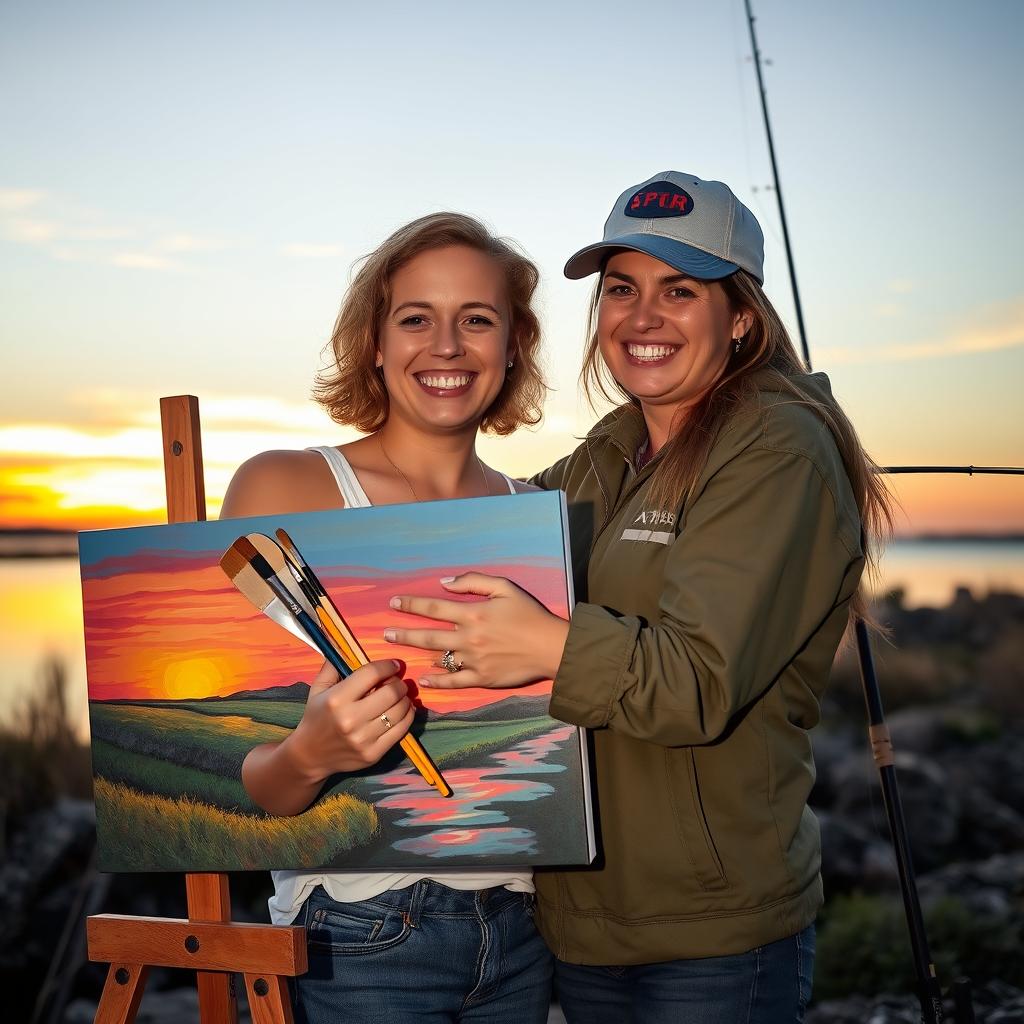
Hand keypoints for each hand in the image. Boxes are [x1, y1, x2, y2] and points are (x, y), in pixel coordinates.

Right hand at [285, 658, 414, 779]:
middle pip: (391, 692)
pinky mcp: (374, 754)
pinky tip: (404, 710)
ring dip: (405, 699)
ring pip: (400, 711)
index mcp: (337, 699)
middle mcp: (350, 719)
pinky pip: (402, 730)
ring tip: (400, 696)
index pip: (371, 674)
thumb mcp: (318, 688)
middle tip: (397, 682)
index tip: (393, 665)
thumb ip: (333, 665)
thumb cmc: (316, 716)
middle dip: (398, 683)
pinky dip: (408, 716)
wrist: (310, 755)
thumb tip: (345, 643)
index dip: (387, 666)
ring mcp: (363, 739)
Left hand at [384, 573, 569, 688]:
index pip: (433, 608)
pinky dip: (436, 681)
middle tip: (385, 633)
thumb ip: (473, 582)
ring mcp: (474, 660)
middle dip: (404, 633)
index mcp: (473, 613)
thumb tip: (444, 583)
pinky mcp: (482, 679)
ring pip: (438, 658)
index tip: (393, 603)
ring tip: (397, 653)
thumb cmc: (529, 614)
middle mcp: (469, 638)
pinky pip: (454, 681)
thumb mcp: (504, 588)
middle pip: (428, 635)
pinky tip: (423, 679)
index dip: (411, 605)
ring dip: (416, 654)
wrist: (552, 647)